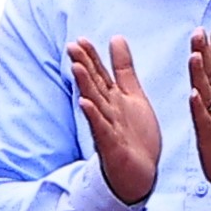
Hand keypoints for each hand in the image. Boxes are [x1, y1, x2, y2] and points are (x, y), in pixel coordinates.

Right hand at [69, 36, 165, 208]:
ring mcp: (107, 127)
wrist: (139, 173)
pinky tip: (85, 104)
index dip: (91, 57)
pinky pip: (101, 129)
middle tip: (72, 47)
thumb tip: (116, 37)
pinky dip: (93, 116)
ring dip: (85, 86)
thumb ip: (123, 68)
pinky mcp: (111, 145)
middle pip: (94, 85)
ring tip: (76, 68)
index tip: (81, 39)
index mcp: (113, 98)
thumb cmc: (134, 134)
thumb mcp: (132, 94)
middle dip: (84, 66)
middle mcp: (106, 110)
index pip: (99, 73)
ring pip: (95, 103)